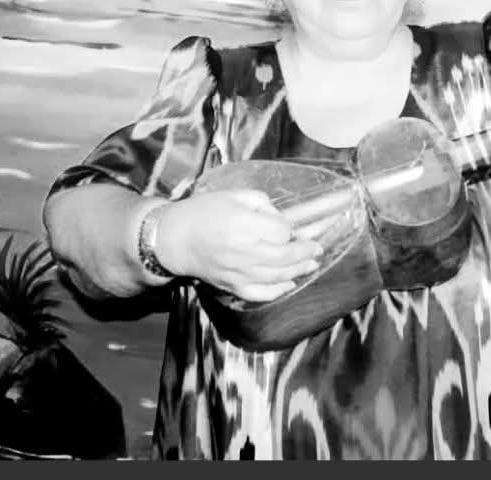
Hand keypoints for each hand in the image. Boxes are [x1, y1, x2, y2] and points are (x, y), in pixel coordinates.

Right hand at [150, 189, 323, 301]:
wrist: (173, 238)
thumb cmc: (202, 212)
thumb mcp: (234, 195)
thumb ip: (262, 204)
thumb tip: (282, 220)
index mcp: (243, 225)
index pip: (282, 231)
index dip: (291, 229)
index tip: (293, 227)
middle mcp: (244, 251)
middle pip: (286, 256)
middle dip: (306, 252)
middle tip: (317, 248)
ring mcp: (238, 272)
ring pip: (278, 276)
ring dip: (299, 270)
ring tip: (311, 263)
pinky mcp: (232, 286)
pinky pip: (260, 294)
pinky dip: (278, 291)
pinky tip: (289, 284)